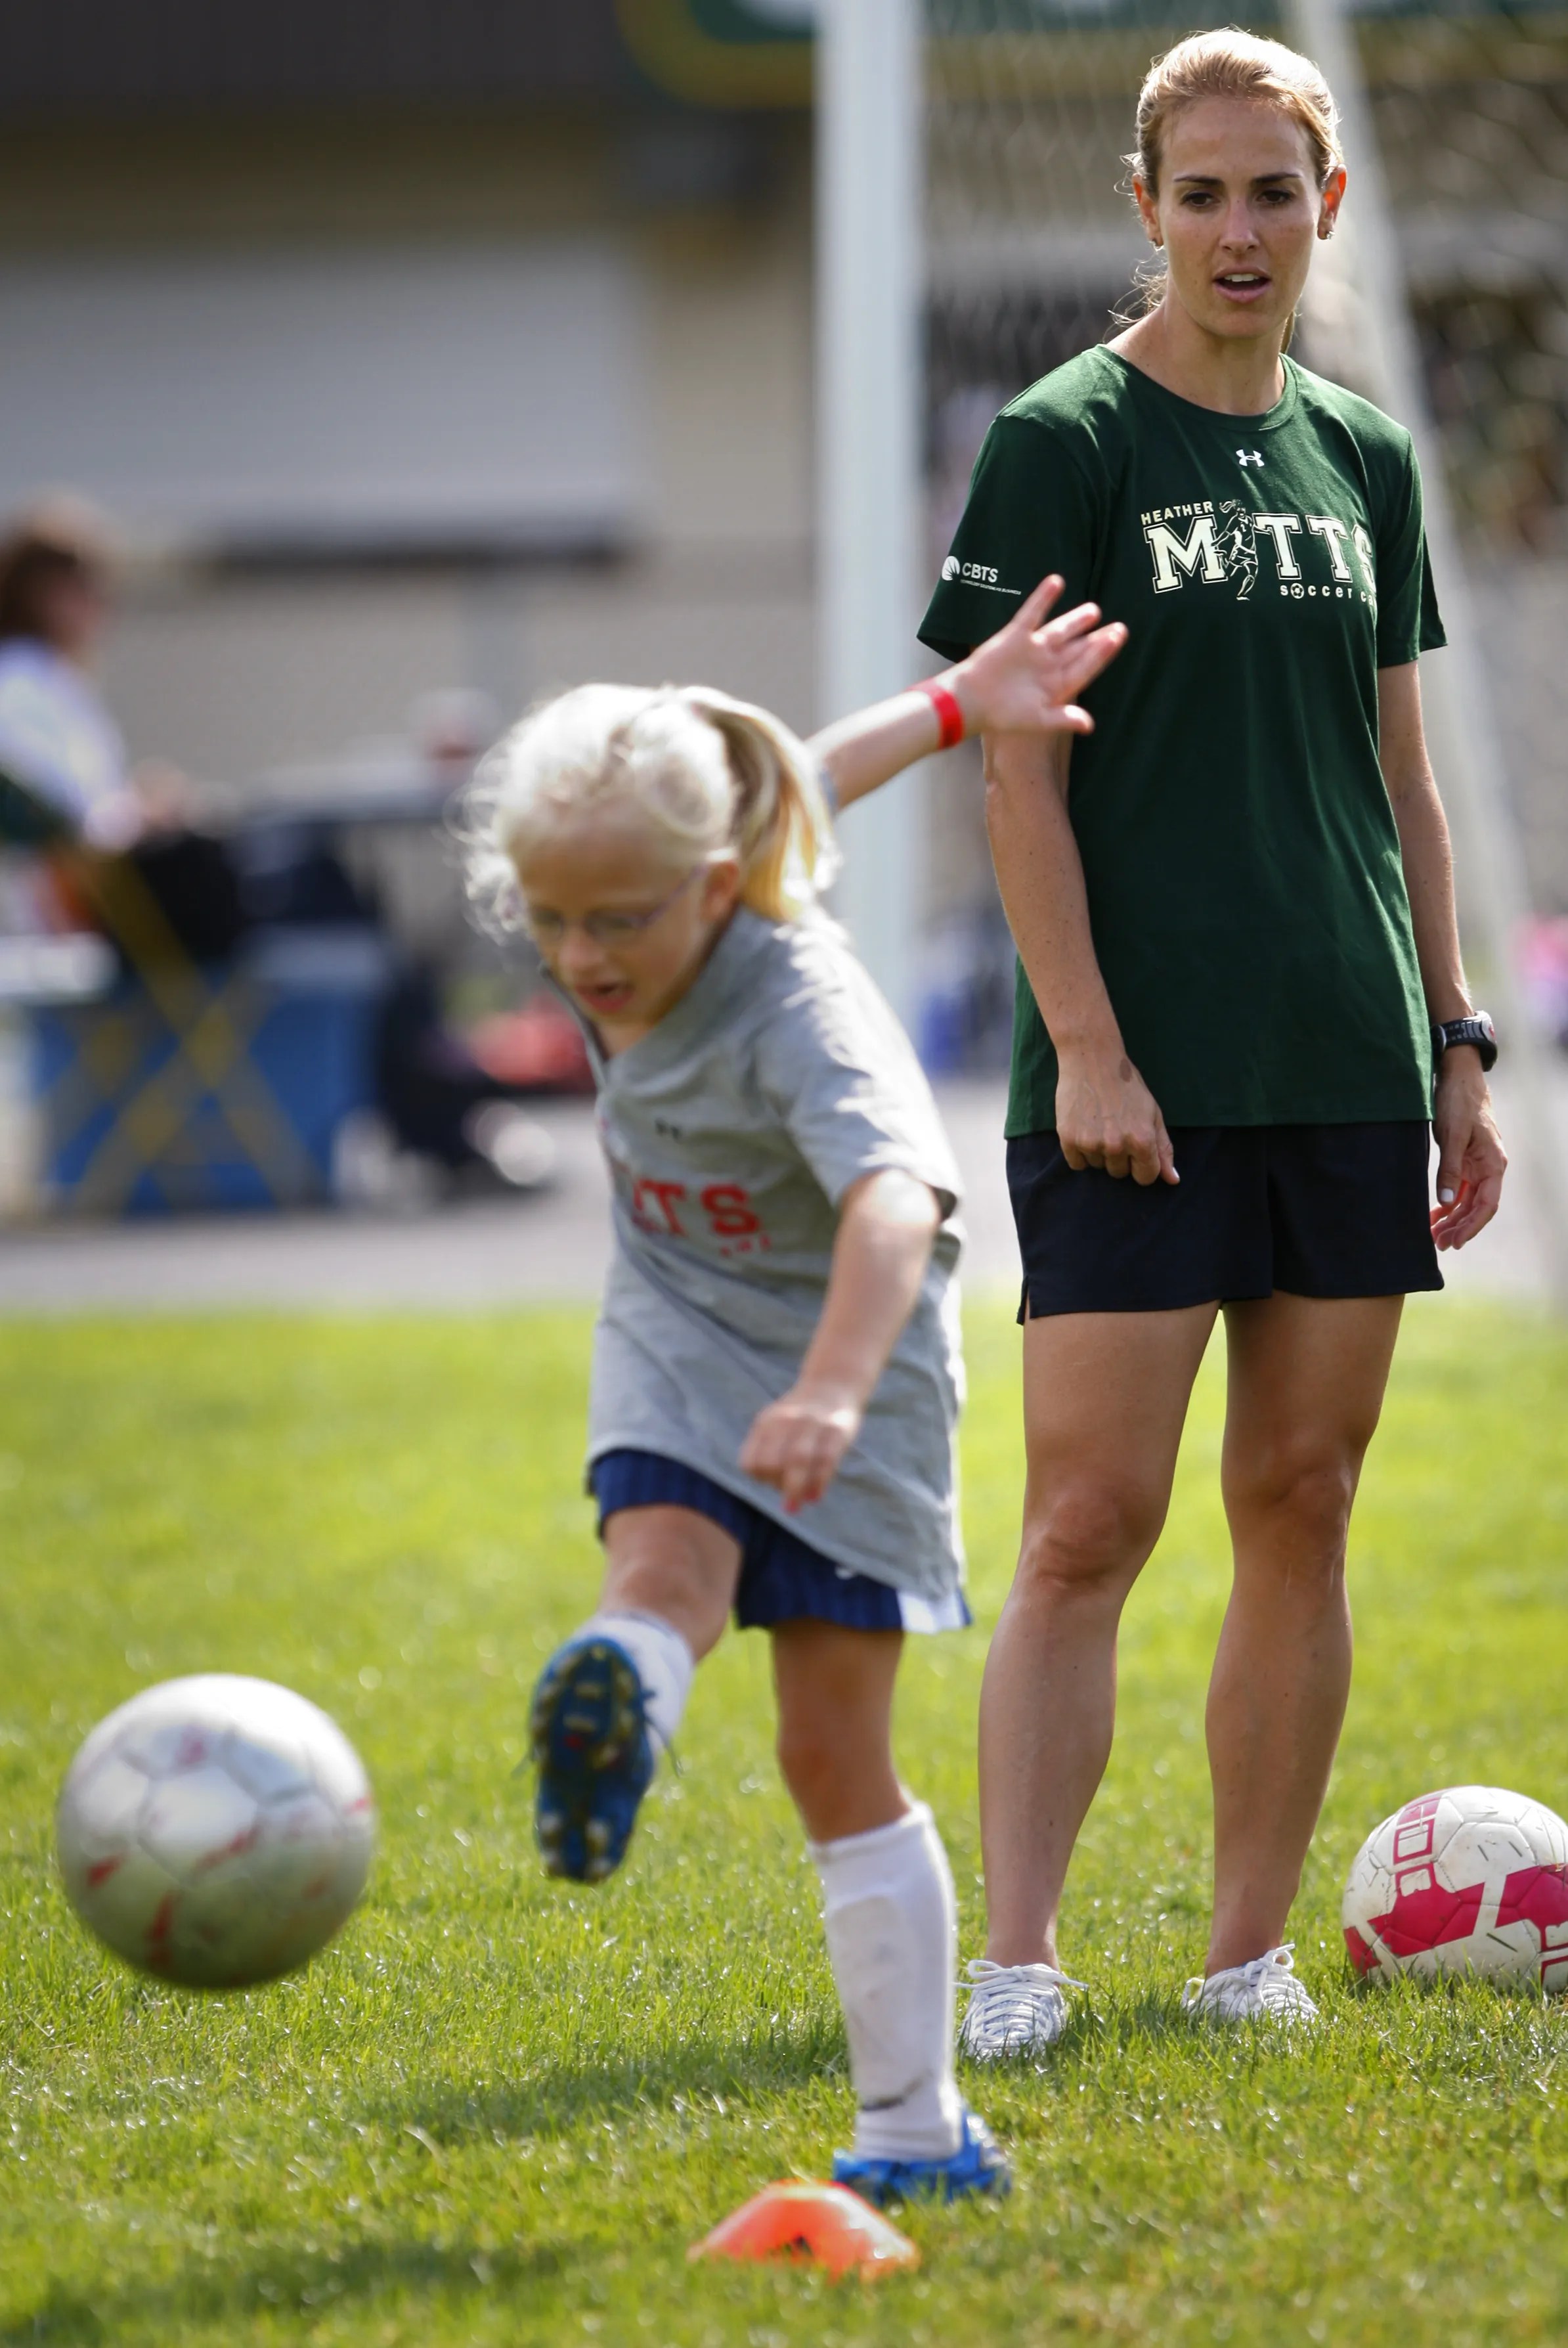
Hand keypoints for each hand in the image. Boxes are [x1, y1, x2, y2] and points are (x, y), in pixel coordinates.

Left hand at [739, 1382, 862, 1512]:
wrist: (833, 1384)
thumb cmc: (801, 1417)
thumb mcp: (777, 1426)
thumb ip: (771, 1456)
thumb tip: (782, 1498)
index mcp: (767, 1422)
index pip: (751, 1461)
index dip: (759, 1477)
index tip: (771, 1480)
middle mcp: (787, 1421)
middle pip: (772, 1463)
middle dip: (776, 1485)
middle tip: (788, 1493)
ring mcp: (812, 1424)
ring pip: (798, 1461)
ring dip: (794, 1490)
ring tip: (794, 1508)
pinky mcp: (837, 1430)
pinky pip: (825, 1460)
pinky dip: (819, 1482)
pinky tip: (815, 1496)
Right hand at [950, 575, 1126, 739]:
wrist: (969, 702)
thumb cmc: (1002, 715)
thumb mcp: (1036, 720)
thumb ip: (1063, 718)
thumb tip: (1089, 725)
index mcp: (1056, 685)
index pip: (1085, 667)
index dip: (1102, 654)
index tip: (1117, 639)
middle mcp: (1047, 665)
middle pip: (1078, 648)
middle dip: (1097, 639)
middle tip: (1120, 628)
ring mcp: (1033, 649)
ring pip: (1060, 630)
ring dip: (1076, 620)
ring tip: (1094, 610)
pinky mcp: (1015, 635)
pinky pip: (1032, 613)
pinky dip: (1044, 598)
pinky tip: (1056, 581)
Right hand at [1056, 1047, 1177, 1185]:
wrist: (1092, 1060)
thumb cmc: (1127, 1085)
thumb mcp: (1152, 1114)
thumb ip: (1163, 1149)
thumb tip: (1172, 1180)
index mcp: (1142, 1140)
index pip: (1145, 1177)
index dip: (1142, 1165)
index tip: (1136, 1150)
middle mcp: (1117, 1145)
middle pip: (1119, 1173)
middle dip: (1120, 1157)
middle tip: (1115, 1128)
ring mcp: (1091, 1143)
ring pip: (1098, 1166)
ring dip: (1099, 1152)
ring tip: (1098, 1124)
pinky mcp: (1069, 1139)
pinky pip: (1077, 1163)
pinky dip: (1080, 1152)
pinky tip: (1084, 1129)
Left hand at [1430, 1051, 1505, 1248]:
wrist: (1458, 1076)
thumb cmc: (1459, 1103)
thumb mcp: (1452, 1136)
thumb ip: (1449, 1169)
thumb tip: (1444, 1203)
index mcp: (1493, 1163)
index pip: (1487, 1204)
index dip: (1472, 1226)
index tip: (1456, 1242)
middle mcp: (1489, 1167)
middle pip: (1477, 1207)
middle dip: (1460, 1227)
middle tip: (1439, 1245)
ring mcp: (1477, 1164)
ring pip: (1467, 1200)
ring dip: (1452, 1219)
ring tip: (1434, 1236)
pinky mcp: (1465, 1159)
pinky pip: (1459, 1188)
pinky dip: (1447, 1203)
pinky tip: (1435, 1216)